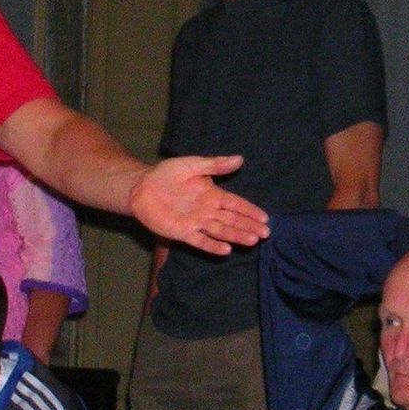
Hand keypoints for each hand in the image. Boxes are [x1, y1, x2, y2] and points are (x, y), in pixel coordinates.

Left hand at [129, 156, 269, 255]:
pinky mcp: (183, 233)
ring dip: (237, 236)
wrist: (142, 187)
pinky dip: (213, 246)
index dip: (250, 211)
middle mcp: (208, 211)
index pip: (236, 204)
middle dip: (249, 226)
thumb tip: (240, 159)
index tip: (265, 218)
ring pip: (221, 231)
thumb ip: (215, 165)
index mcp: (212, 195)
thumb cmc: (167, 174)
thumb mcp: (193, 164)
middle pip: (233, 220)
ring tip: (253, 240)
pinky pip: (201, 241)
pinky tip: (226, 250)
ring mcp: (197, 223)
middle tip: (266, 233)